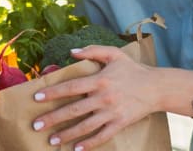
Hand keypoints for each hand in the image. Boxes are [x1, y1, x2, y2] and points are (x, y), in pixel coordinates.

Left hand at [31, 45, 158, 149]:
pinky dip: (89, 144)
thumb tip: (71, 51)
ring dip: (67, 134)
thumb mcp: (114, 54)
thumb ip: (92, 51)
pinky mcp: (120, 124)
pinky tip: (76, 149)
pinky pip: (102, 136)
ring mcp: (112, 112)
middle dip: (53, 118)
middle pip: (73, 110)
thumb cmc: (133, 69)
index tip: (36, 97)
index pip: (71, 87)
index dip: (53, 92)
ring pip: (85, 126)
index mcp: (99, 80)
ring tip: (51, 140)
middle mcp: (103, 98)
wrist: (157, 87)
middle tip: (36, 125)